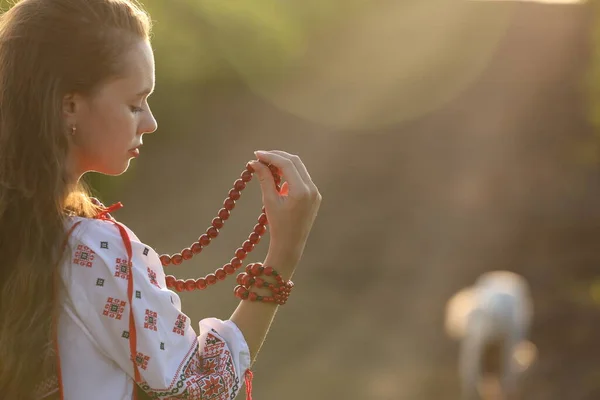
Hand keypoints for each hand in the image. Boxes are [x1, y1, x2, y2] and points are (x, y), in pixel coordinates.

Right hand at [250, 150, 320, 278]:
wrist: (290, 245)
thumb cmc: (278, 225)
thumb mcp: (269, 200)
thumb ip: (264, 178)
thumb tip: (255, 162)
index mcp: (301, 191)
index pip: (286, 164)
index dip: (270, 156)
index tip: (256, 155)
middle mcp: (312, 189)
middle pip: (295, 162)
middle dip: (277, 157)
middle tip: (260, 157)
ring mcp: (315, 192)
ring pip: (299, 168)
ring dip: (283, 164)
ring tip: (266, 166)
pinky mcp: (315, 196)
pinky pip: (302, 178)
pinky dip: (290, 173)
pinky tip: (277, 176)